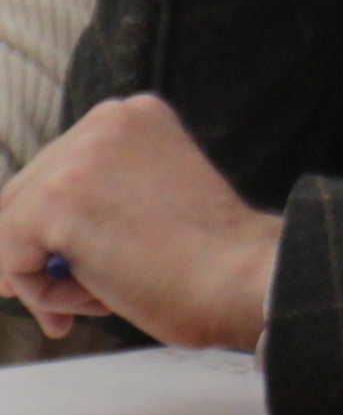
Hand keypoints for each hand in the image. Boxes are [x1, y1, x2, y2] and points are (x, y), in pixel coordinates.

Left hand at [0, 97, 279, 349]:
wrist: (247, 281)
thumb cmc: (216, 261)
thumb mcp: (154, 199)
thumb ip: (102, 195)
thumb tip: (22, 241)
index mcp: (133, 116)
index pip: (56, 171)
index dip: (59, 227)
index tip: (88, 265)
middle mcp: (104, 122)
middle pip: (23, 195)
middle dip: (42, 254)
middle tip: (84, 297)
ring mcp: (77, 160)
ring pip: (11, 228)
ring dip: (47, 277)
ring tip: (104, 297)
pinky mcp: (55, 202)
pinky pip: (8, 259)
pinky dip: (42, 295)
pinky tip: (99, 298)